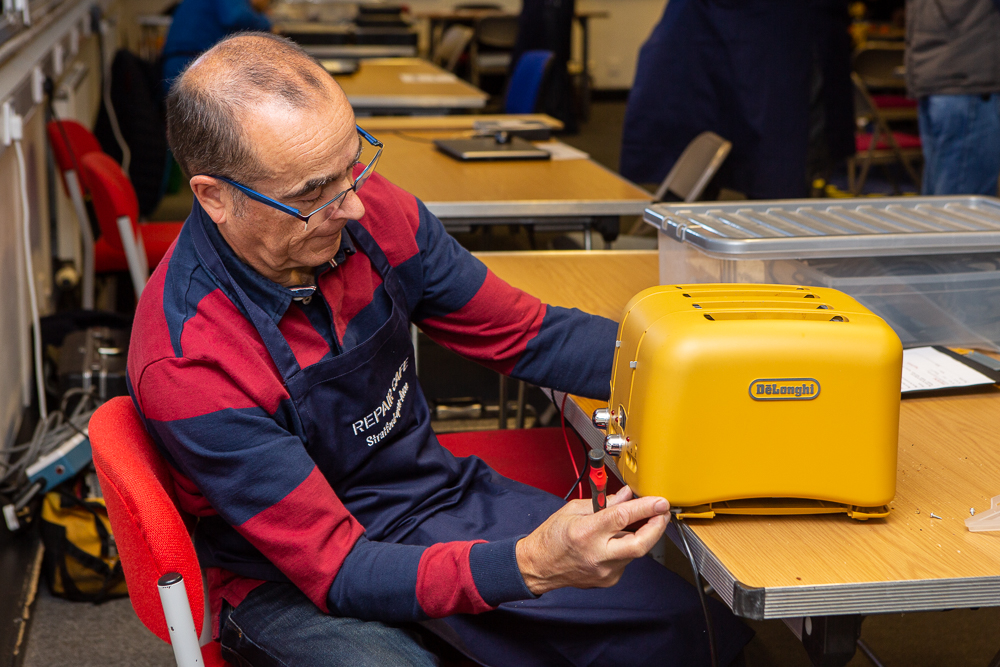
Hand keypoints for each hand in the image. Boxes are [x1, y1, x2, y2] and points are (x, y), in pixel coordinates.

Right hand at [515, 486, 669, 595]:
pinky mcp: (609, 579)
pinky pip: (626, 560)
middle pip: (640, 543)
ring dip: (640, 535)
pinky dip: (627, 547)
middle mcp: (597, 554)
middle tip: (662, 513)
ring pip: (635, 551)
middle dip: (657, 526)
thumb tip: (626, 495)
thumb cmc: (552, 537)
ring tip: (633, 522)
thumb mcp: (574, 510)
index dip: (646, 507)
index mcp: (586, 532)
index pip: (622, 517)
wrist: (539, 566)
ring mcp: (605, 571)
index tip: (660, 501)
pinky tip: (617, 540)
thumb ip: (604, 502)